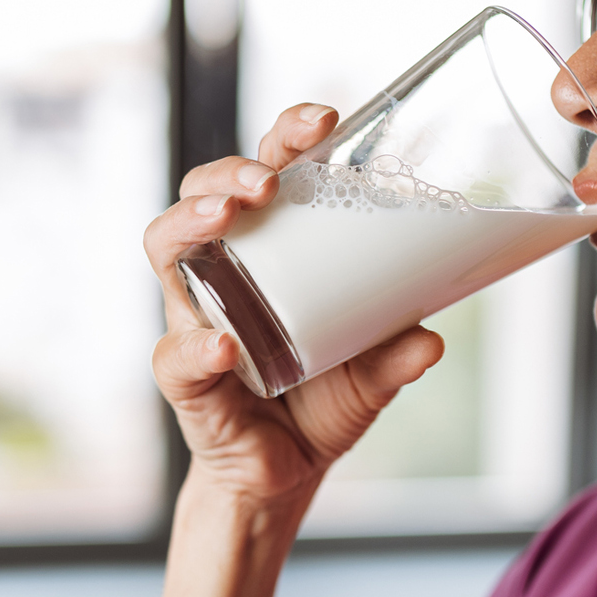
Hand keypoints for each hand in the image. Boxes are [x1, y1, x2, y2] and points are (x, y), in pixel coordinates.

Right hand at [143, 104, 445, 517]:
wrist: (284, 478)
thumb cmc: (321, 404)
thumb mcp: (373, 375)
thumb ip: (396, 355)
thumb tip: (430, 339)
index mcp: (267, 253)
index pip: (263, 173)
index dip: (286, 136)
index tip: (325, 119)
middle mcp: (220, 273)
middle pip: (201, 193)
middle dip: (228, 172)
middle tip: (267, 181)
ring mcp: (194, 318)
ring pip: (165, 249)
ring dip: (192, 222)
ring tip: (228, 217)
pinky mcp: (184, 378)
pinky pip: (176, 354)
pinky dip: (199, 346)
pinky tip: (225, 344)